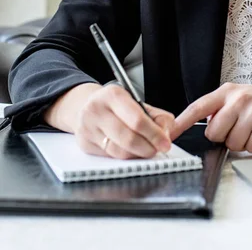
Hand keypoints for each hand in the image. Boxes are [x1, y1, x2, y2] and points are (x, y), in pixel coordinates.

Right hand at [45, 83, 174, 158]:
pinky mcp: (84, 144)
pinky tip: (130, 150)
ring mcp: (88, 128)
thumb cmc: (116, 105)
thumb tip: (166, 134)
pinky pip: (110, 157)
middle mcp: (97, 110)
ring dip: (137, 154)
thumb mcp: (136, 102)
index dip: (154, 134)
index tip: (165, 143)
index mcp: (113, 95)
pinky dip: (124, 156)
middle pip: (128, 138)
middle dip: (148, 147)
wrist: (86, 105)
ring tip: (146, 150)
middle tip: (157, 149)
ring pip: (119, 151)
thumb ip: (157, 116)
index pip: (137, 120)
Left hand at [171, 83, 251, 152]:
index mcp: (227, 91)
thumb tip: (205, 126)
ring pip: (232, 143)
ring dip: (242, 142)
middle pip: (214, 132)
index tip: (168, 135)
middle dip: (224, 137)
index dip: (181, 123)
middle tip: (239, 127)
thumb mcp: (240, 96)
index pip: (198, 108)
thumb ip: (221, 108)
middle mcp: (238, 98)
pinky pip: (250, 147)